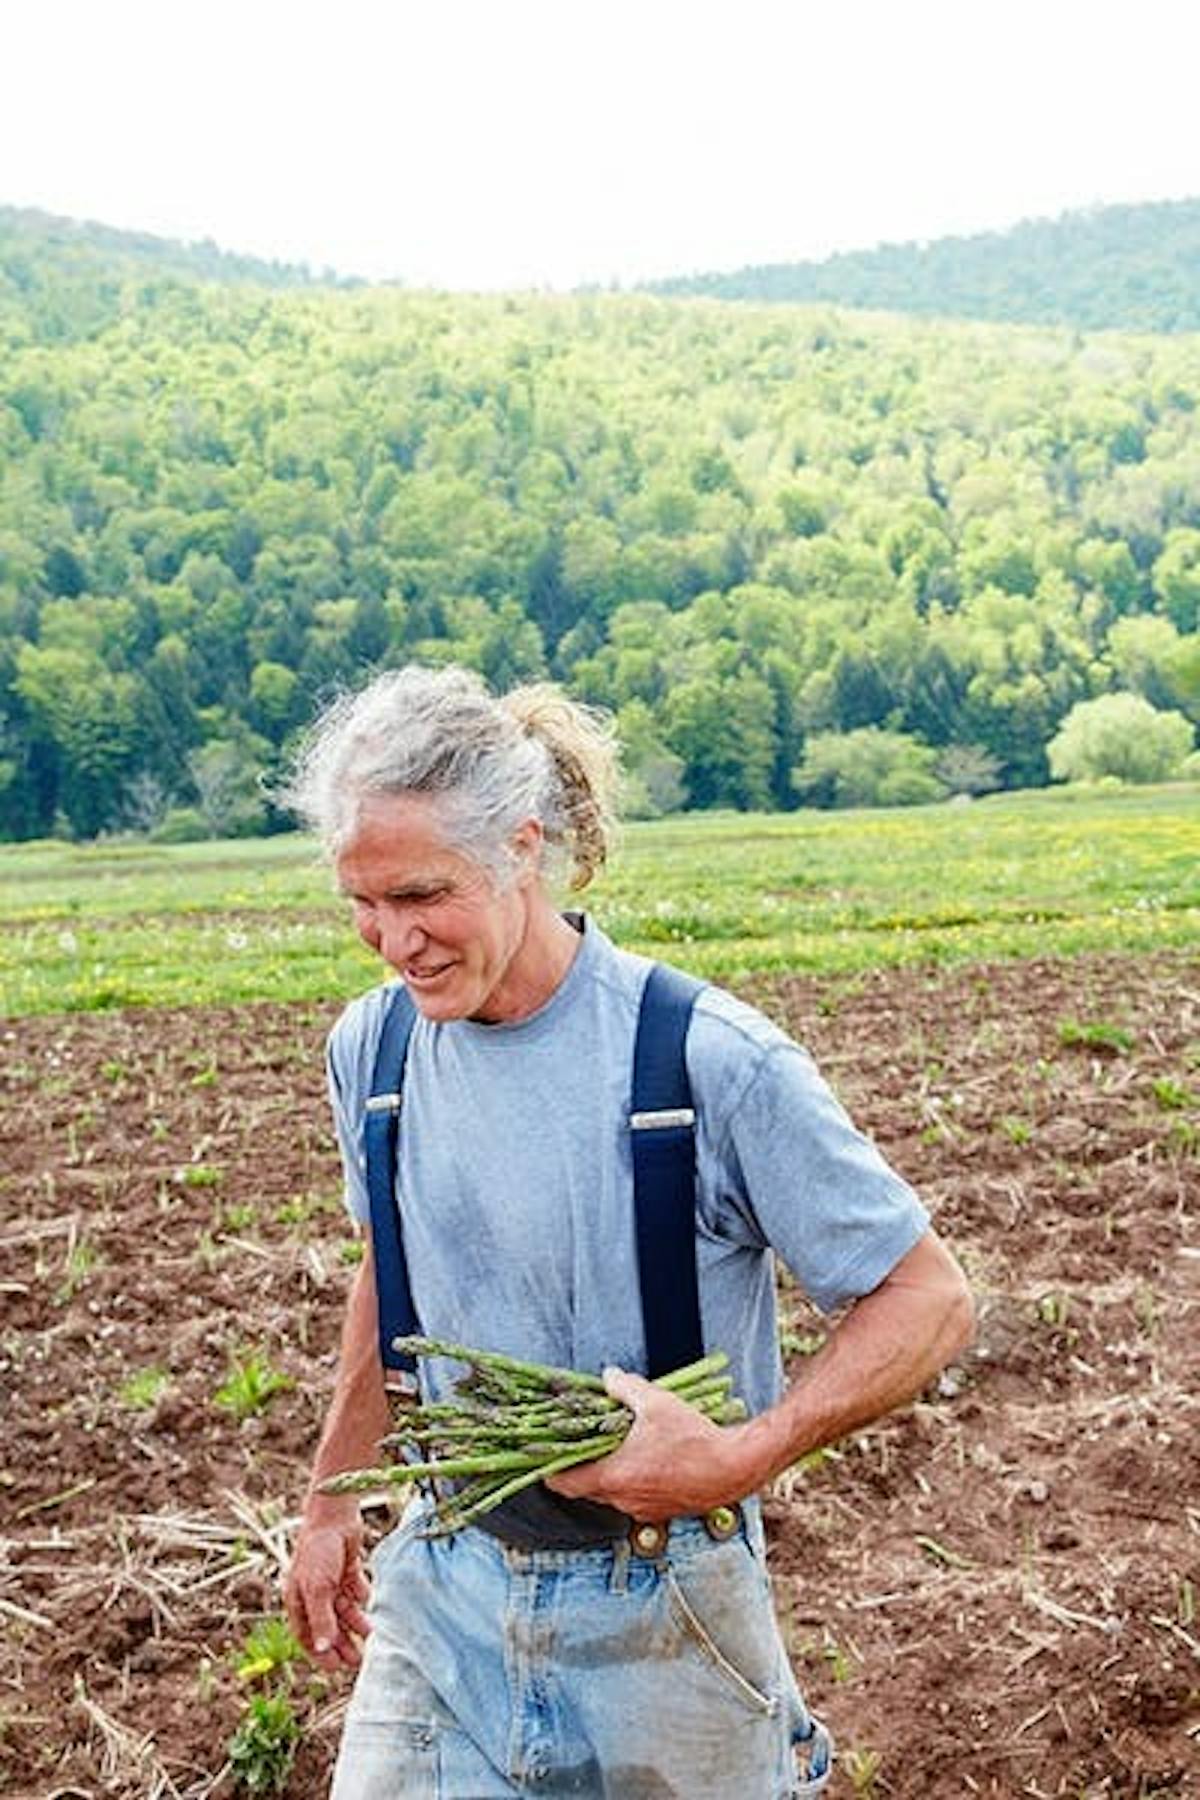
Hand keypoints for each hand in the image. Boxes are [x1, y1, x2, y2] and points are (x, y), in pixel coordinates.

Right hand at [284, 1500, 370, 1672]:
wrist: (334, 1515)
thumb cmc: (318, 1551)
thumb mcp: (318, 1588)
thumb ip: (322, 1619)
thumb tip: (323, 1649)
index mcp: (298, 1599)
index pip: (307, 1635)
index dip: (319, 1653)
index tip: (335, 1668)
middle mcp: (313, 1593)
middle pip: (328, 1626)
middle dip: (342, 1644)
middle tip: (358, 1661)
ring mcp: (330, 1581)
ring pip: (343, 1611)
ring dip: (355, 1625)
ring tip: (370, 1636)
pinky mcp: (346, 1569)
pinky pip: (355, 1591)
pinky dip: (362, 1600)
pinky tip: (370, 1606)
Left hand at [545, 1367, 752, 1520]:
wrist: (735, 1468)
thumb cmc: (694, 1438)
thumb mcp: (656, 1402)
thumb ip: (625, 1388)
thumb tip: (607, 1377)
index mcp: (613, 1476)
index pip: (564, 1482)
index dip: (548, 1470)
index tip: (541, 1457)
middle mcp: (624, 1499)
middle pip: (585, 1488)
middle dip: (580, 1466)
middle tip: (579, 1443)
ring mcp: (643, 1509)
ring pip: (611, 1493)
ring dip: (608, 1473)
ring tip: (616, 1447)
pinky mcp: (662, 1511)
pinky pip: (634, 1497)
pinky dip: (631, 1480)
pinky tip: (644, 1459)